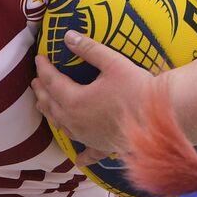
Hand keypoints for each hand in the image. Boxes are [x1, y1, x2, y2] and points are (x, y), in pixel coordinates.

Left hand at [32, 30, 154, 162]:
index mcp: (74, 100)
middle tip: (35, 81)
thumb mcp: (112, 62)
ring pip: (61, 125)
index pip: (52, 81)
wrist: (160, 114)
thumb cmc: (137, 86)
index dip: (44, 68)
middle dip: (42, 91)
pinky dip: (80, 155)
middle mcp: (75, 121)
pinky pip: (87, 153)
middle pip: (51, 105)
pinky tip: (77, 161)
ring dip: (51, 114)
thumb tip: (67, 35)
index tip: (38, 58)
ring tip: (45, 106)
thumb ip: (88, 49)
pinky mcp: (101, 146)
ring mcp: (87, 137)